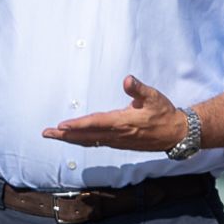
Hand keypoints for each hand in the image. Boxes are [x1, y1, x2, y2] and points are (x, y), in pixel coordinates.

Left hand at [42, 76, 182, 151]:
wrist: (176, 134)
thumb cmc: (164, 113)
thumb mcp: (154, 97)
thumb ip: (139, 89)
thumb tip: (127, 79)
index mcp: (123, 122)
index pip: (95, 124)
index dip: (78, 125)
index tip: (62, 125)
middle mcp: (117, 135)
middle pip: (86, 136)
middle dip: (65, 135)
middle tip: (46, 133)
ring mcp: (118, 141)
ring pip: (89, 141)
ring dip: (71, 139)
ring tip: (54, 135)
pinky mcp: (120, 143)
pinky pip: (96, 143)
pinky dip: (82, 141)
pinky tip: (75, 139)